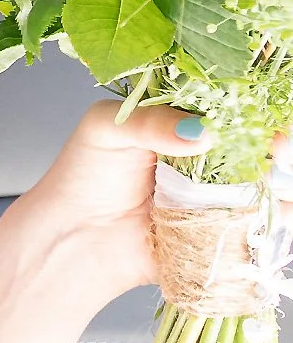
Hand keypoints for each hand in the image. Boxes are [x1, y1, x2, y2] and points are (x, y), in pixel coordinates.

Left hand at [13, 103, 281, 298]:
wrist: (71, 236)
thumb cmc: (83, 175)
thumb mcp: (108, 130)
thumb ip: (152, 122)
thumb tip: (201, 131)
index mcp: (187, 122)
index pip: (236, 105)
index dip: (260, 109)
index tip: (270, 120)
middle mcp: (212, 157)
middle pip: (264, 145)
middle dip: (281, 147)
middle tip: (280, 150)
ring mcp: (221, 195)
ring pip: (270, 185)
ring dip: (282, 185)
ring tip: (273, 185)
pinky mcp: (222, 232)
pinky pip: (260, 227)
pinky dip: (274, 222)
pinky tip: (274, 217)